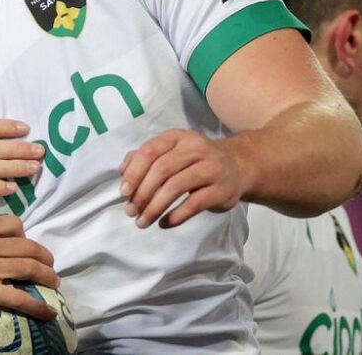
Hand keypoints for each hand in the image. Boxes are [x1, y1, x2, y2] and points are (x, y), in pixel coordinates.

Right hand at [0, 205, 57, 319]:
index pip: (14, 224)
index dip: (25, 234)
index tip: (27, 244)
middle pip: (29, 247)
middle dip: (45, 257)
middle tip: (50, 266)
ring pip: (30, 268)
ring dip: (47, 276)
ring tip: (53, 283)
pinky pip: (20, 298)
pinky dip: (38, 306)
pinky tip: (49, 312)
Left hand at [119, 129, 247, 228]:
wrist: (238, 167)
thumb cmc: (195, 161)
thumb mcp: (172, 151)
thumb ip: (146, 157)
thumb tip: (123, 172)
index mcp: (177, 137)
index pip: (150, 151)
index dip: (134, 172)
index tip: (124, 192)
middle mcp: (195, 149)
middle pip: (161, 170)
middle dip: (142, 193)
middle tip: (130, 211)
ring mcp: (210, 168)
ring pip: (175, 187)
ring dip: (154, 207)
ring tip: (142, 221)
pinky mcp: (221, 190)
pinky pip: (193, 204)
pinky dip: (175, 216)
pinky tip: (163, 223)